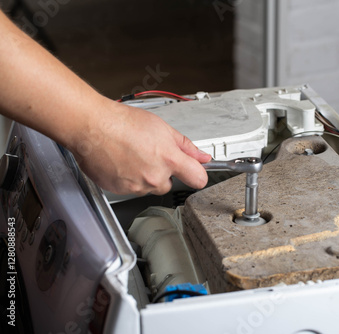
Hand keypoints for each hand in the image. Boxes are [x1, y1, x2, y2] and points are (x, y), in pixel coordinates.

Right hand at [70, 100, 211, 194]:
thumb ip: (186, 146)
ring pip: (149, 186)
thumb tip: (202, 156)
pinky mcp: (120, 191)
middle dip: (163, 172)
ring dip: (144, 175)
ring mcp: (137, 186)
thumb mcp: (163, 128)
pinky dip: (128, 179)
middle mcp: (155, 177)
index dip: (197, 174)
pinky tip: (121, 162)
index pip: (198, 179)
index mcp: (169, 160)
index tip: (194, 170)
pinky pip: (131, 189)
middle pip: (169, 183)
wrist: (91, 126)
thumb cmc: (122, 123)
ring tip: (132, 155)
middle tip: (149, 154)